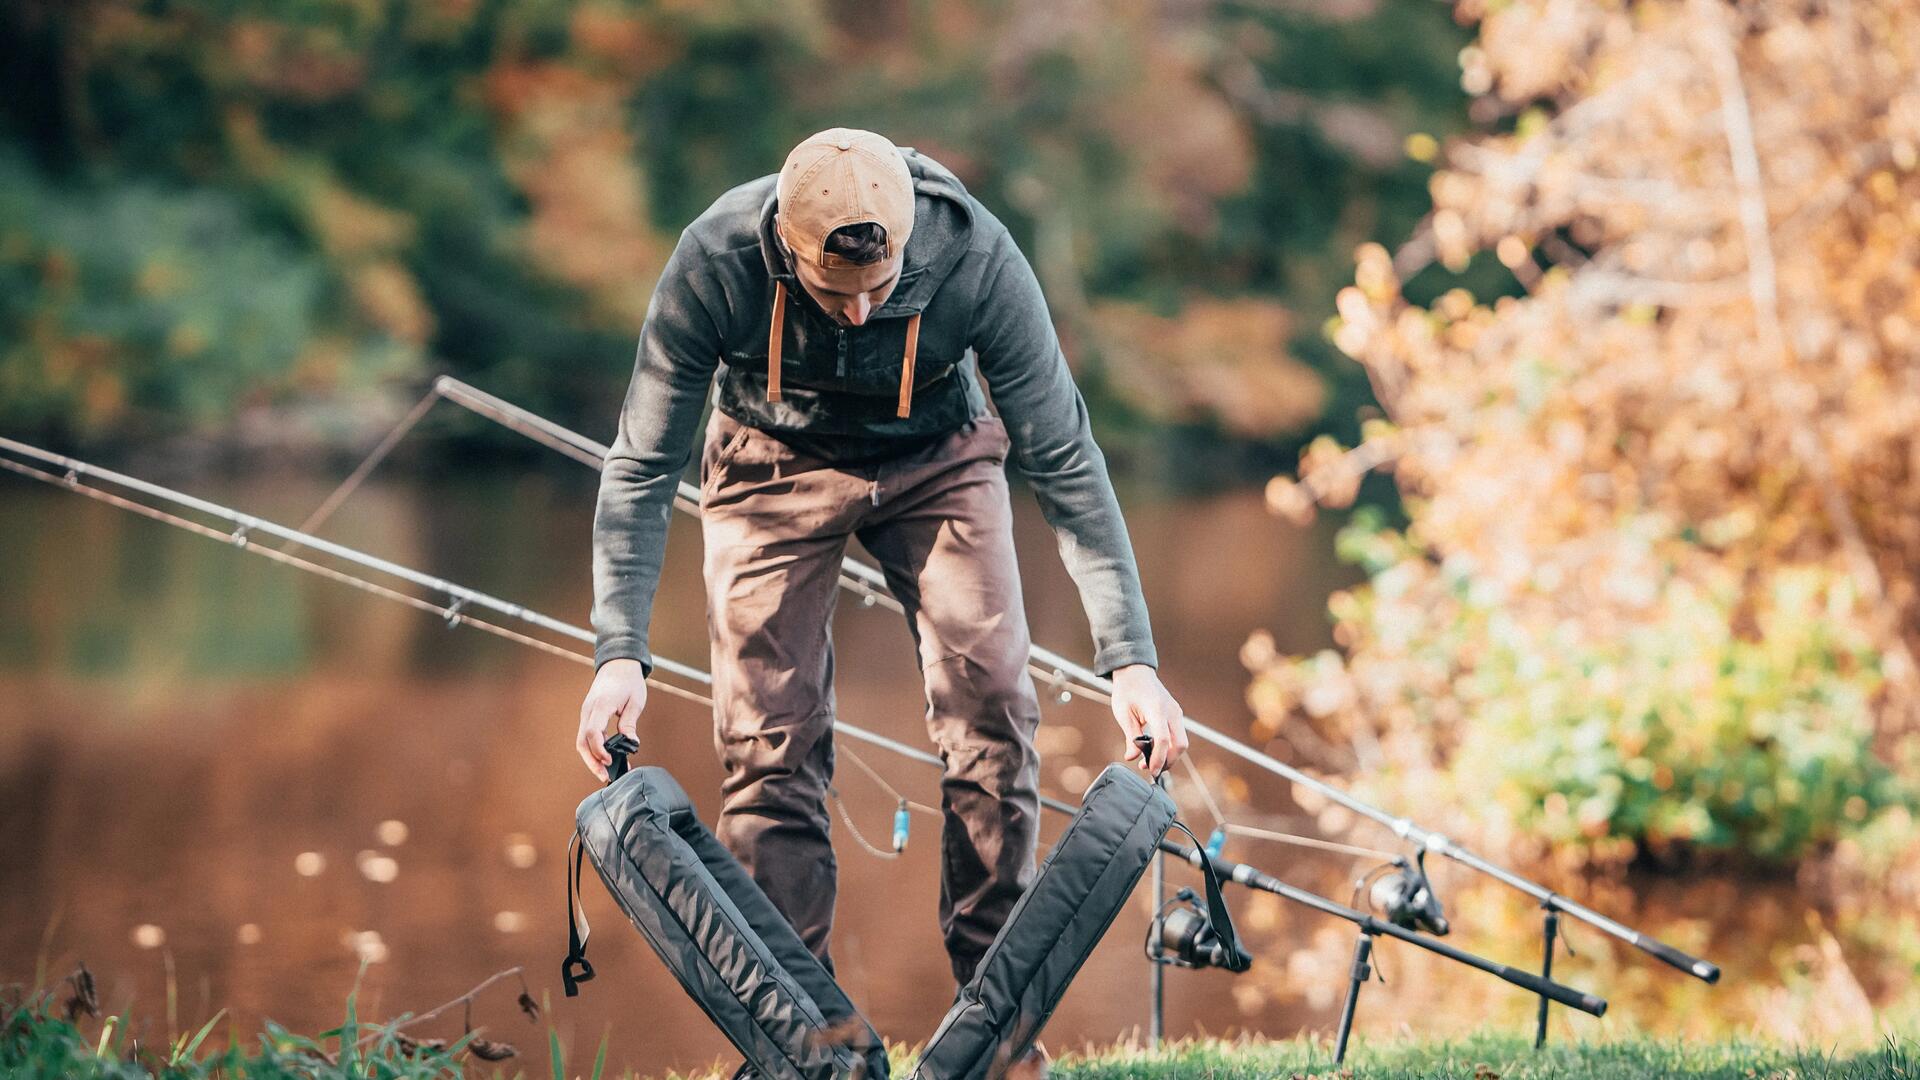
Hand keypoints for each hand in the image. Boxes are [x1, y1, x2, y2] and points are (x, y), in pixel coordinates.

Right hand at [577, 658, 647, 780]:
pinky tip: (605, 758)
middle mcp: (589, 710)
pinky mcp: (589, 715)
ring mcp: (587, 713)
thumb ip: (630, 723)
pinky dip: (594, 748)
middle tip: (605, 776)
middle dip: (592, 761)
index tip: (610, 761)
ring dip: (591, 758)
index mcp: (601, 705)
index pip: (593, 733)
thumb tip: (630, 744)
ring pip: (582, 741)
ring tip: (605, 772)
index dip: (600, 750)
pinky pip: (587, 735)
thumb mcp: (635, 701)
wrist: (618, 664)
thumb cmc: (629, 680)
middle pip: (582, 742)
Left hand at [1109, 664, 1187, 774]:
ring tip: (1150, 762)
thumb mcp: (1123, 714)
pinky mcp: (1176, 715)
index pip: (1163, 739)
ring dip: (1169, 756)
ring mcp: (1176, 713)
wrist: (1135, 672)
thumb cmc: (1127, 690)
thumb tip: (1132, 757)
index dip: (1158, 758)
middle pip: (1180, 744)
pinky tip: (1156, 751)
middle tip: (1151, 769)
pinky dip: (1170, 747)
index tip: (1151, 771)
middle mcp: (1172, 711)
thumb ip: (1130, 737)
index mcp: (1157, 709)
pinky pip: (1178, 735)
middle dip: (1168, 761)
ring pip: (1182, 742)